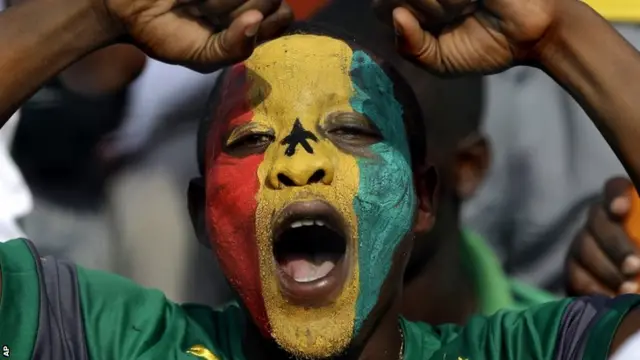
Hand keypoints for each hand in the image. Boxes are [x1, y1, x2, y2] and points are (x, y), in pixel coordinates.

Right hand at [95, 0, 292, 71]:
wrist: (126, 10)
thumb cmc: (168, 35)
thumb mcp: (204, 57)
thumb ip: (235, 48)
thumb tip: (256, 19)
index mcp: (251, 20)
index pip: (282, 14)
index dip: (268, 20)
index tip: (240, 25)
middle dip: (237, 9)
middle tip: (206, 15)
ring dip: (222, 0)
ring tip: (197, 4)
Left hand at [372, 0, 574, 74]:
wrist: (532, 35)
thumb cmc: (485, 46)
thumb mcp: (439, 61)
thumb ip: (411, 47)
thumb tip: (396, 16)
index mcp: (413, 6)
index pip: (379, 6)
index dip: (400, 18)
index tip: (434, 28)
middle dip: (425, 11)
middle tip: (455, 16)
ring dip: (441, 3)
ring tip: (468, 6)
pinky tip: (475, 0)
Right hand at [566, 177, 639, 296]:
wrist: (639, 298)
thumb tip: (635, 245)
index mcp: (626, 208)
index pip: (615, 188)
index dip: (616, 196)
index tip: (621, 210)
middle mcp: (600, 221)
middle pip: (597, 221)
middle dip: (615, 245)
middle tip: (634, 267)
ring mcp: (583, 244)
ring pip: (583, 248)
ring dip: (607, 270)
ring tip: (630, 289)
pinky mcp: (573, 270)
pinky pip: (575, 275)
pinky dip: (593, 289)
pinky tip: (611, 299)